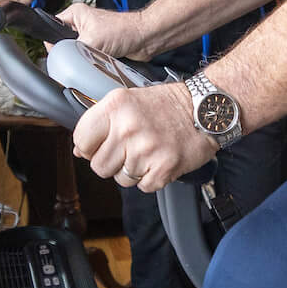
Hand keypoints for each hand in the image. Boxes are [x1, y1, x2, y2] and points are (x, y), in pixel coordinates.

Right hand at [57, 3, 154, 58]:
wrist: (144, 39)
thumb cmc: (125, 30)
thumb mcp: (91, 40)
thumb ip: (72, 49)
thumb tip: (62, 61)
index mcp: (75, 14)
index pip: (52, 28)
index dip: (53, 43)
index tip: (58, 53)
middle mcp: (81, 23)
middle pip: (63, 43)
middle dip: (68, 53)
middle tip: (78, 56)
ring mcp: (89, 35)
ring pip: (75, 52)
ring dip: (81, 58)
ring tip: (90, 58)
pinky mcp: (97, 47)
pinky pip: (86, 58)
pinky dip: (89, 62)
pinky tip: (96, 62)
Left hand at [72, 82, 213, 193]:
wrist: (206, 109)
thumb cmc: (167, 105)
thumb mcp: (128, 101)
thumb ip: (101, 123)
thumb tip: (80, 150)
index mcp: (115, 107)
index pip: (81, 140)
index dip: (89, 147)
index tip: (100, 145)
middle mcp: (128, 128)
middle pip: (99, 166)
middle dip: (112, 162)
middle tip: (129, 149)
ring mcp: (146, 149)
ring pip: (120, 179)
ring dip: (133, 171)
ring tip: (148, 152)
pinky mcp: (163, 168)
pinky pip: (143, 186)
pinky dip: (151, 178)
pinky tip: (159, 160)